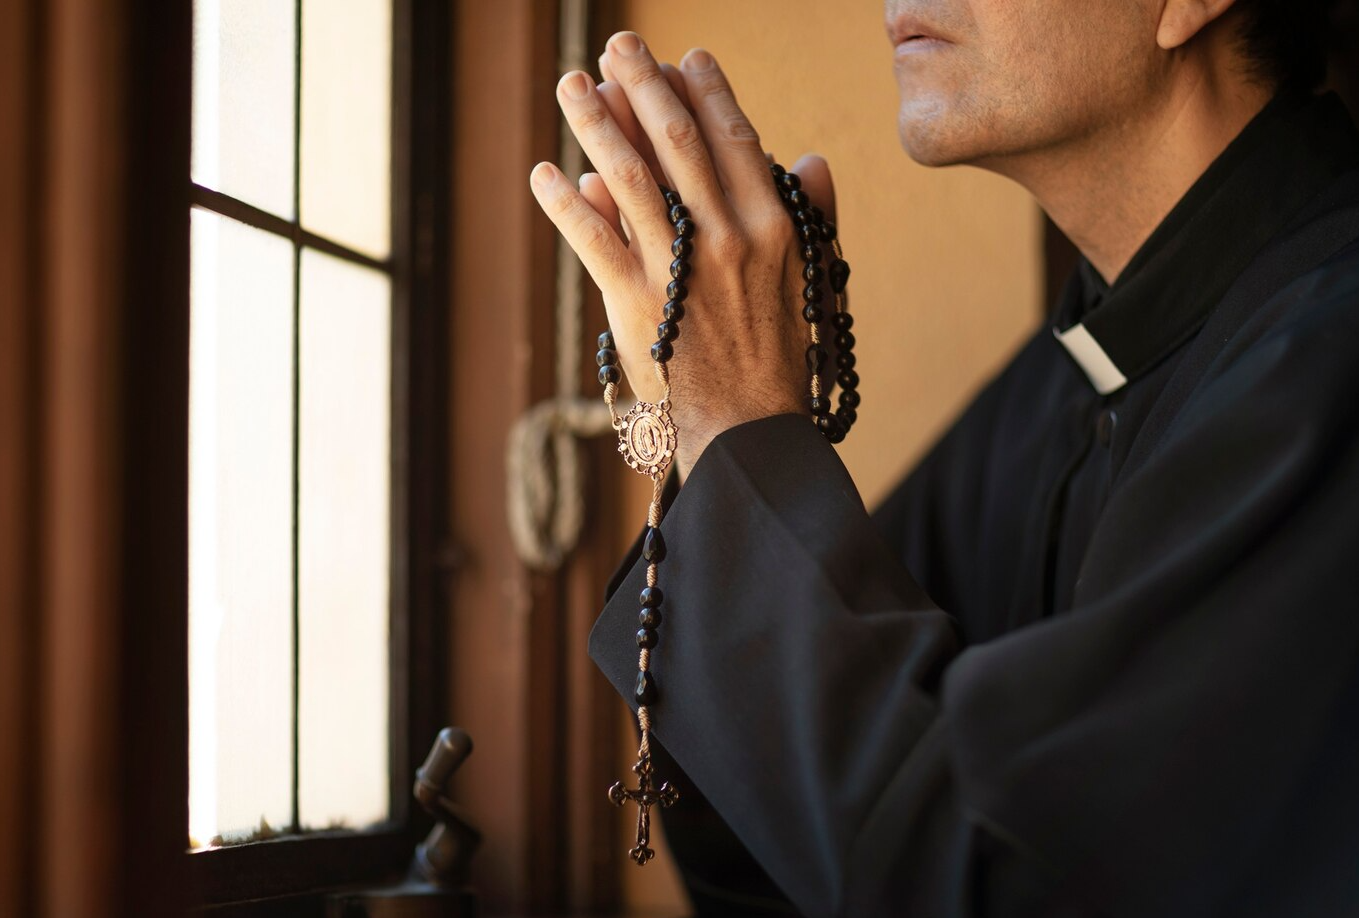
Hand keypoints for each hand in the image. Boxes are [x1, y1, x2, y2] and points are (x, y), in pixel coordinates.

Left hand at [529, 32, 838, 474]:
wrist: (748, 430)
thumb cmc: (781, 359)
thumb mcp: (813, 281)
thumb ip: (812, 216)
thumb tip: (811, 159)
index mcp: (771, 226)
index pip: (734, 138)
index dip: (706, 92)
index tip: (683, 58)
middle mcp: (726, 237)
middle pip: (676, 141)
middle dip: (643, 85)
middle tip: (617, 46)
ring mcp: (678, 269)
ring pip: (628, 177)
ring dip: (595, 124)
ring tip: (571, 84)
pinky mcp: (636, 303)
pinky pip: (593, 240)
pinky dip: (566, 204)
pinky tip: (545, 174)